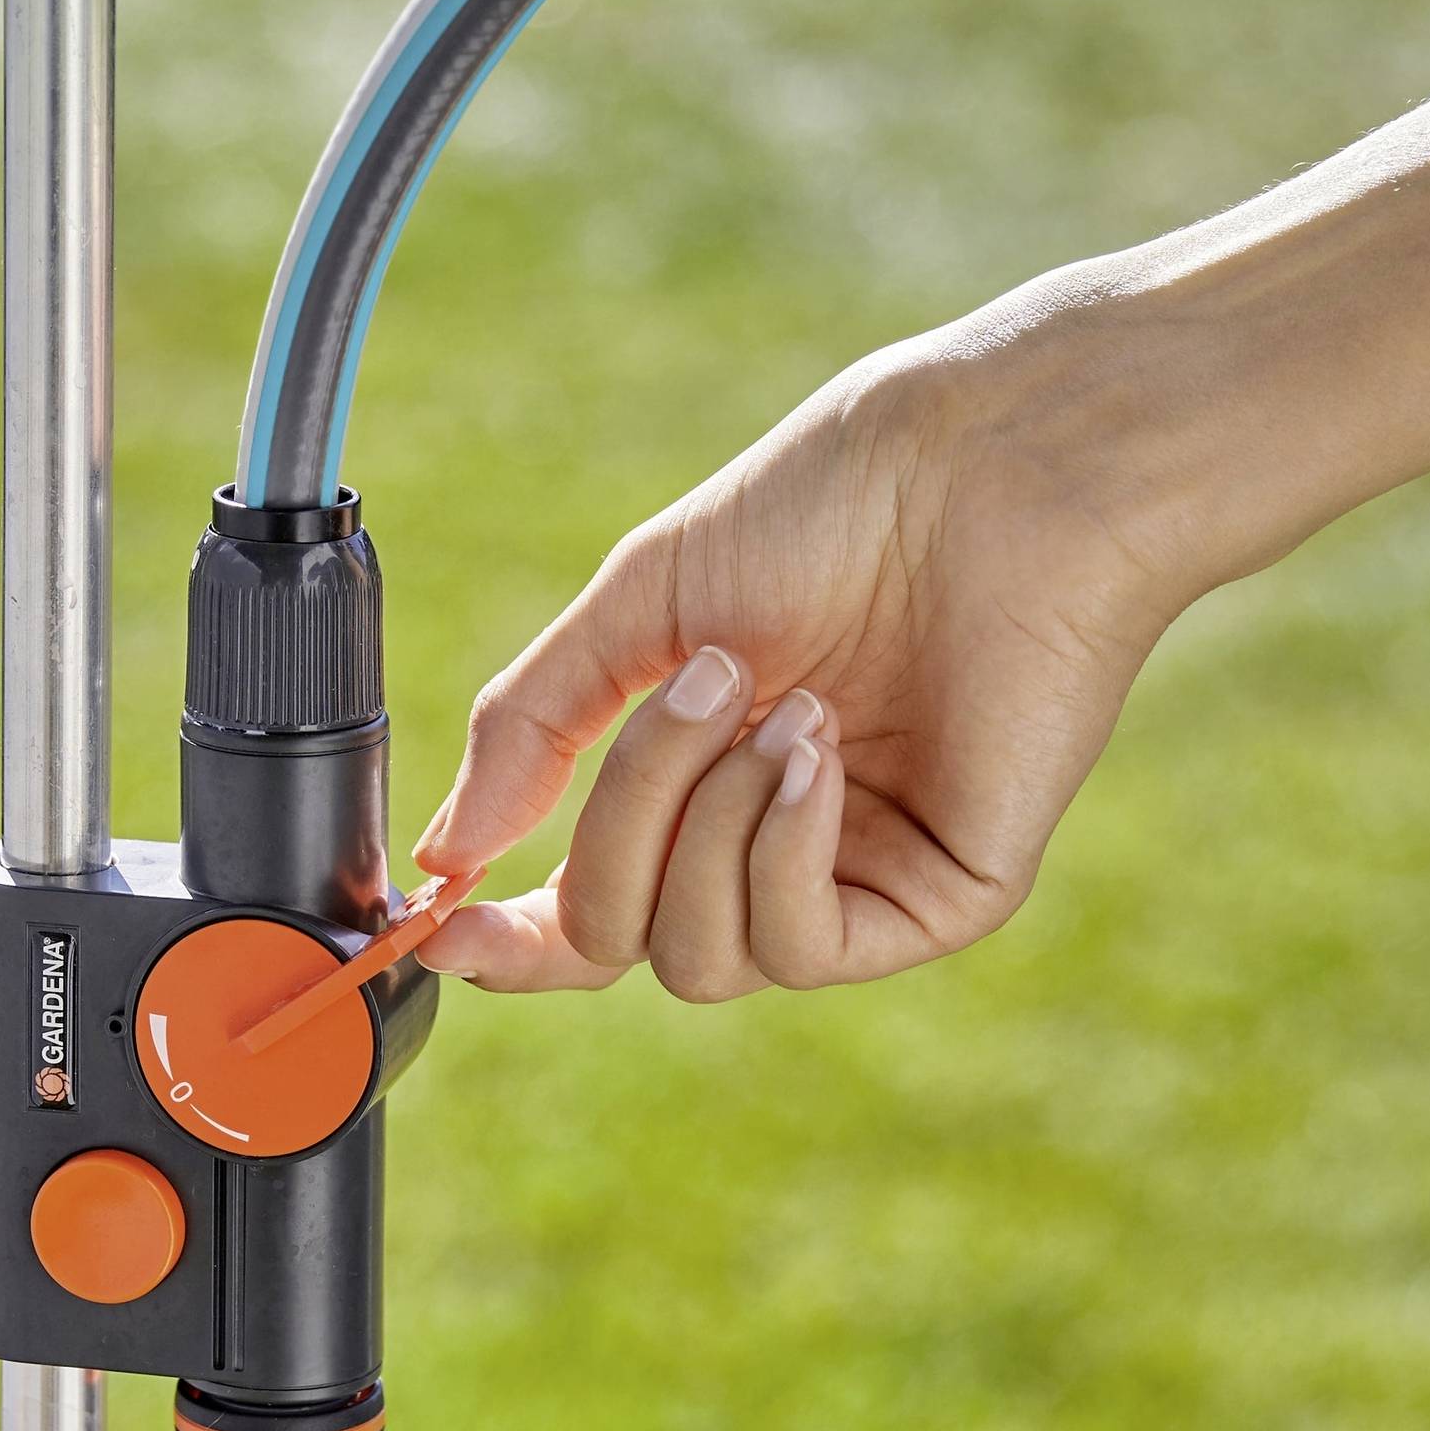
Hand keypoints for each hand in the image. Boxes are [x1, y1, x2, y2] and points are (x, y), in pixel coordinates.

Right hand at [411, 320, 1199, 995]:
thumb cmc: (834, 508)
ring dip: (705, 824)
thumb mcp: (639, 609)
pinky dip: (777, 852)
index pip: (583, 917)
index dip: (505, 939)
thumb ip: (530, 729)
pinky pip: (801, 949)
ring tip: (783, 703)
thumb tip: (448, 855)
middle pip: (622, 936)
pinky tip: (815, 751)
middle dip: (625, 817)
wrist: (986, 471)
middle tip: (702, 683)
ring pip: (702, 959)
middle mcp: (767, 852)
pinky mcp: (938, 902)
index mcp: (695, 792)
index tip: (443, 919)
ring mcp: (852, 883)